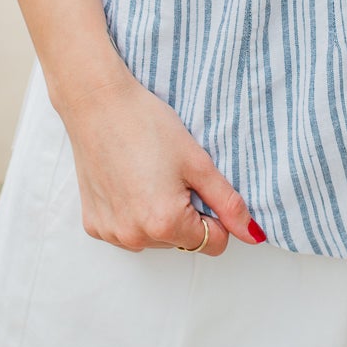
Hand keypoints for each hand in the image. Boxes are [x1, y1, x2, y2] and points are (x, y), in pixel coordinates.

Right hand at [56, 71, 266, 257]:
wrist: (97, 103)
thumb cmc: (146, 124)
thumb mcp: (198, 162)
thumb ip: (228, 203)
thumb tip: (252, 235)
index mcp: (165, 224)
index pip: (214, 243)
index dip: (214, 214)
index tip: (198, 184)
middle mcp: (135, 237)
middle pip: (182, 241)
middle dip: (185, 213)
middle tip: (170, 174)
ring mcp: (111, 233)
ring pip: (155, 238)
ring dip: (159, 216)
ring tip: (148, 175)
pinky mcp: (94, 224)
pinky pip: (127, 230)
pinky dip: (133, 213)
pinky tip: (128, 181)